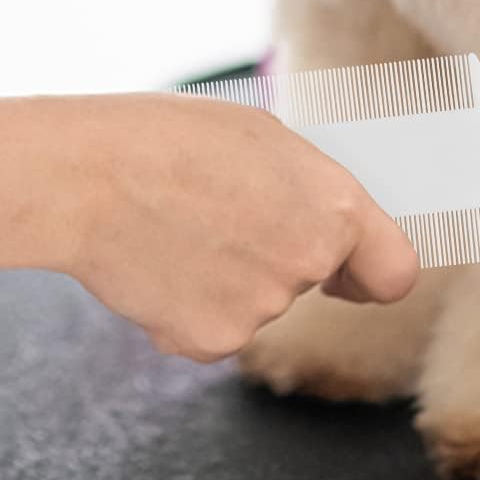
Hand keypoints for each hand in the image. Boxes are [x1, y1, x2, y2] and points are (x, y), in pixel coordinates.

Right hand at [51, 94, 418, 362]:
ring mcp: (260, 310)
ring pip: (256, 301)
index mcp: (331, 206)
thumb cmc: (166, 138)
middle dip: (277, 254)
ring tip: (176, 224)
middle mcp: (307, 263)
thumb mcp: (260, 137)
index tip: (347, 274)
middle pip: (310, 279)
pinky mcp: (209, 342)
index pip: (394, 270)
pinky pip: (212, 326)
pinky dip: (188, 304)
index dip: (369, 272)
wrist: (85, 178)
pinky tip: (158, 260)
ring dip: (227, 276)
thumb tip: (326, 228)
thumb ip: (308, 187)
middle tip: (218, 212)